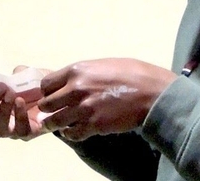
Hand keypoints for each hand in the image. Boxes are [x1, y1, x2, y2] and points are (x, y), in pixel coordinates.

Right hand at [0, 80, 46, 140]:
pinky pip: (20, 131)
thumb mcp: (27, 75)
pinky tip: (22, 102)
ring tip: (11, 95)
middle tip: (0, 87)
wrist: (59, 96)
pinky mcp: (29, 134)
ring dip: (2, 110)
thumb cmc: (37, 86)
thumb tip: (12, 75)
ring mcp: (13, 130)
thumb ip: (17, 74)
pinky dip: (19, 116)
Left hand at [38, 58, 176, 141]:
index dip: (48, 91)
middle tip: (53, 112)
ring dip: (55, 124)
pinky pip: (72, 134)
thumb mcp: (103, 64)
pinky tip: (75, 131)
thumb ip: (83, 73)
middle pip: (47, 104)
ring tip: (58, 125)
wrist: (152, 93)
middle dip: (48, 109)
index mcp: (77, 70)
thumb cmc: (133, 74)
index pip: (46, 84)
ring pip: (55, 121)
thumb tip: (72, 81)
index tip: (52, 96)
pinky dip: (71, 134)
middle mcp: (75, 89)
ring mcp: (84, 109)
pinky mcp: (94, 125)